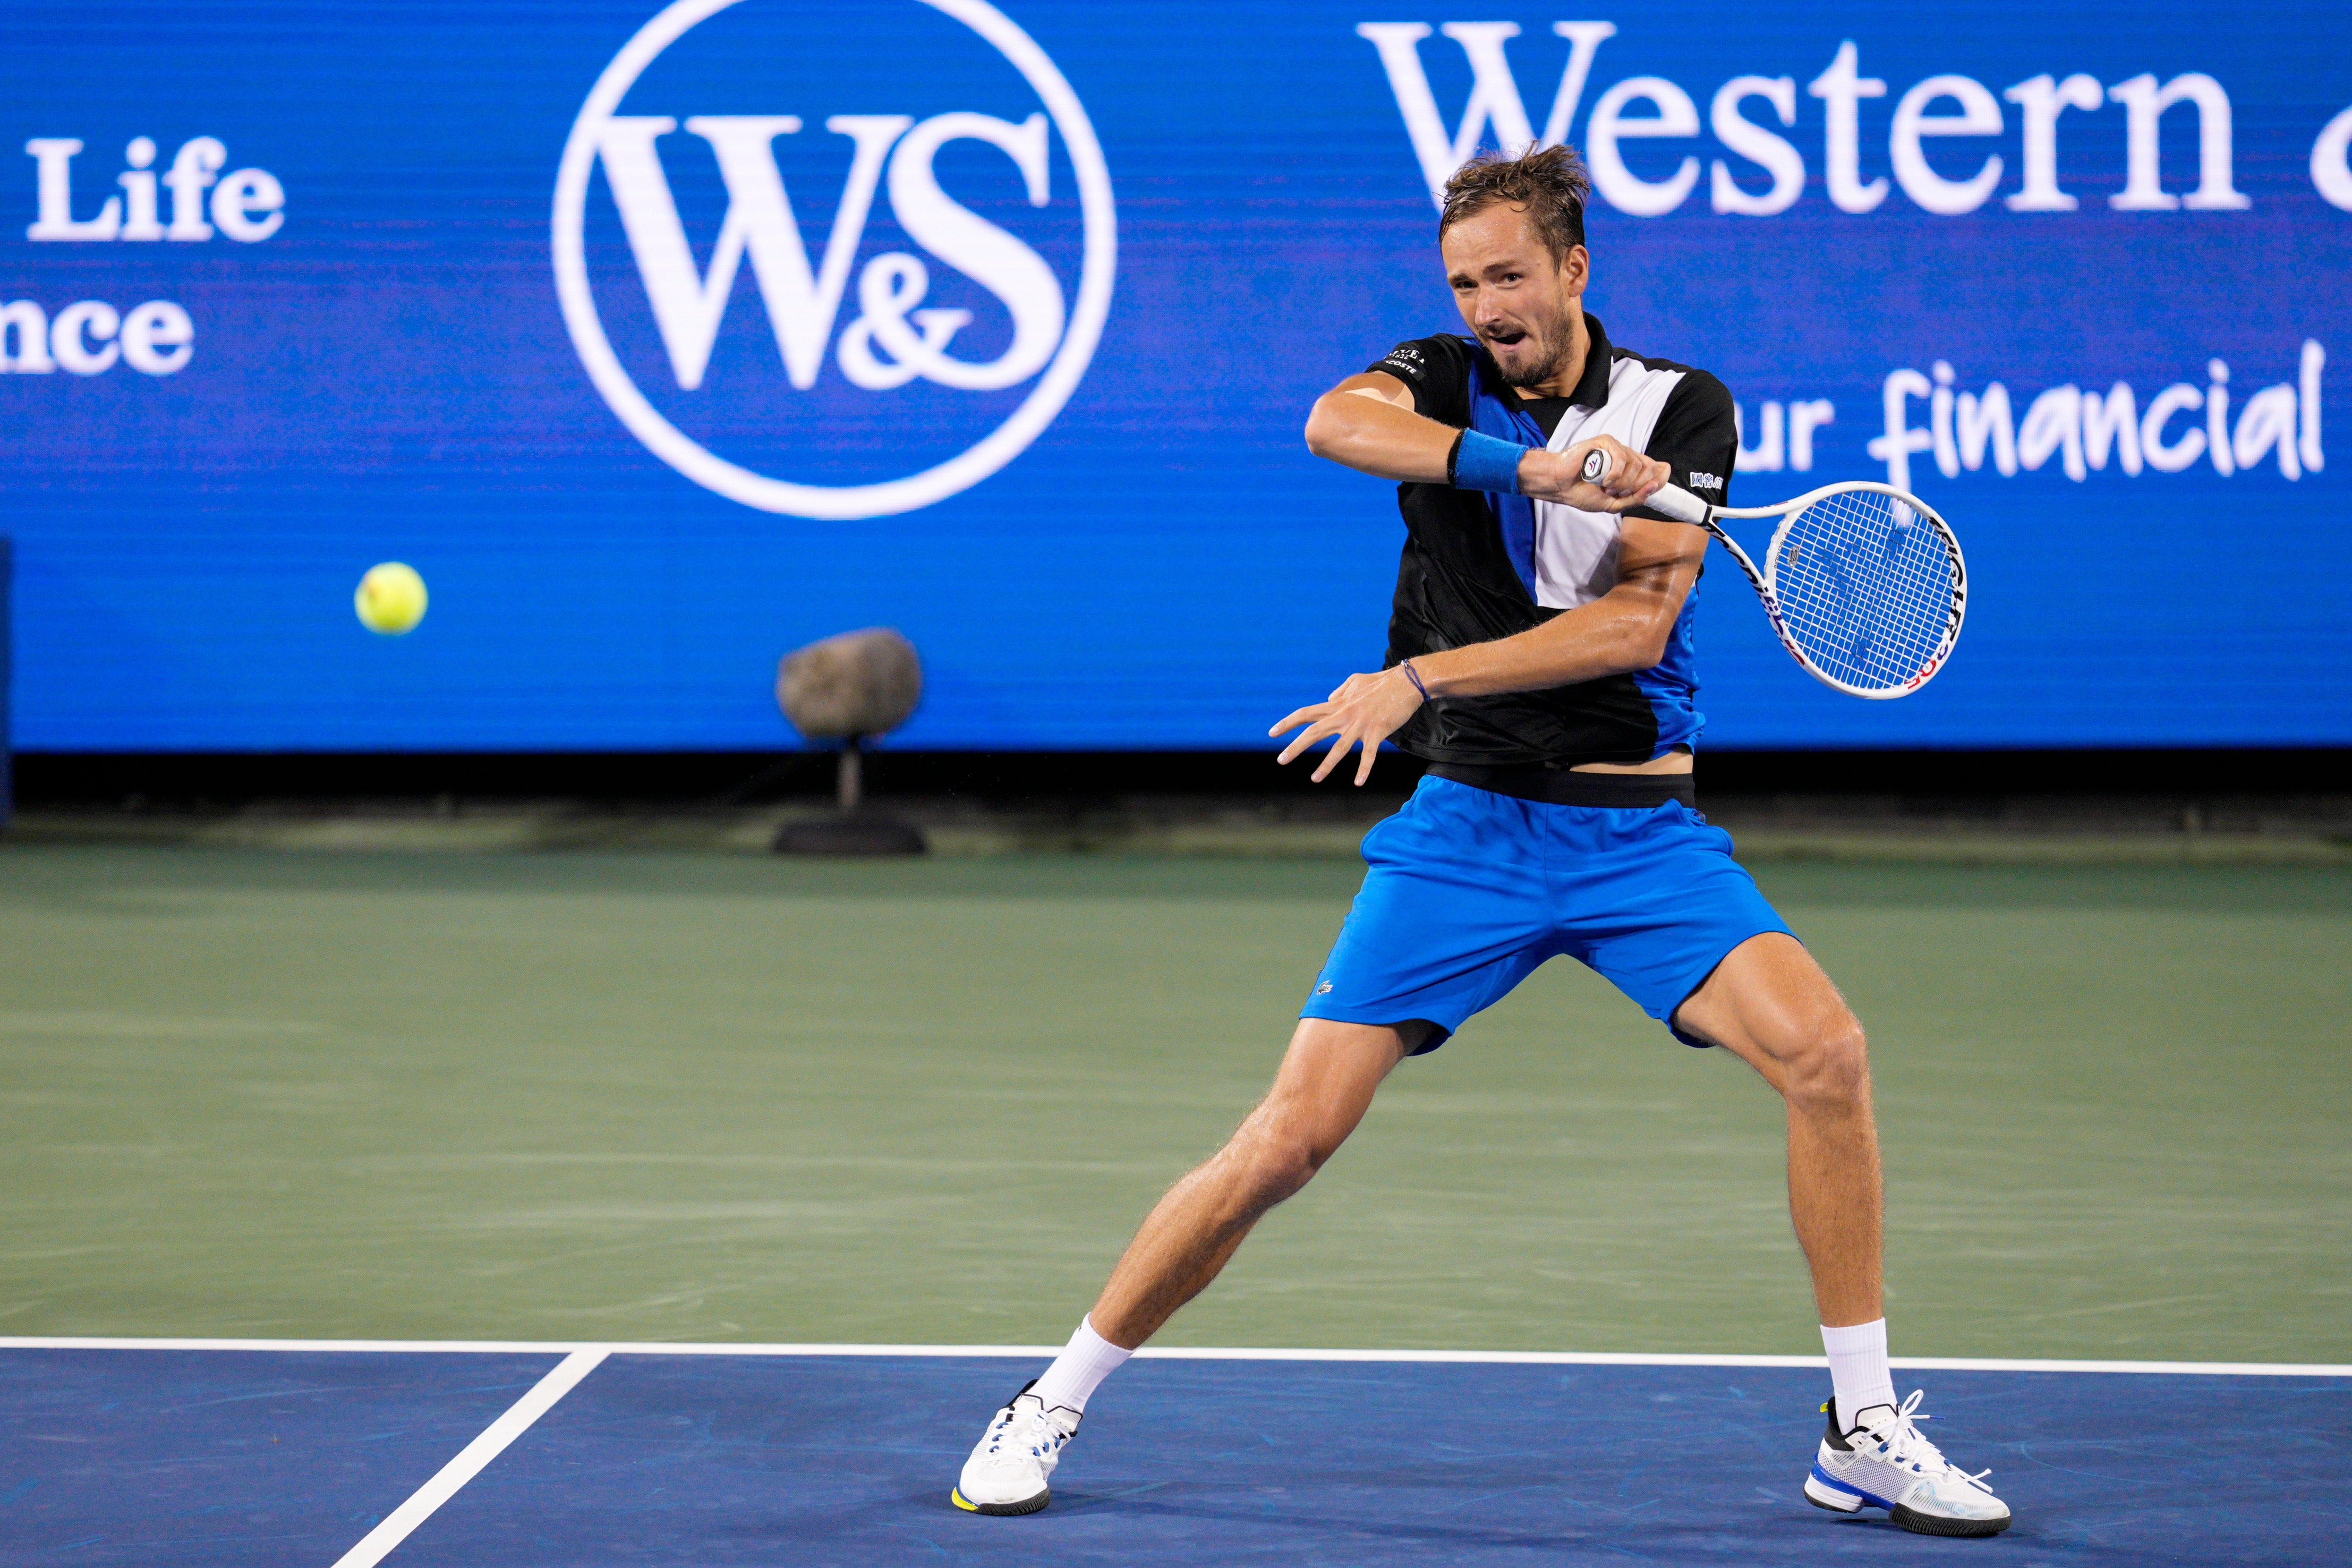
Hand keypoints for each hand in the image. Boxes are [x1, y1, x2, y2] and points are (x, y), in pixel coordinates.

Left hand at [1270, 665, 1424, 785]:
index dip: (1287, 723)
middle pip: (1314, 731)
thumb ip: (1339, 691)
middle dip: (1296, 746)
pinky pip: (1368, 754)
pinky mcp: (1377, 731)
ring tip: (1314, 779)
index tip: (1272, 732)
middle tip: (1280, 760)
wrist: (1407, 682)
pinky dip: (1364, 769)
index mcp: (1337, 704)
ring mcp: (1360, 724)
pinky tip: (1358, 782)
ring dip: (1326, 765)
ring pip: (1339, 748)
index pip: (1306, 713)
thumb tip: (1328, 698)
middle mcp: (1344, 715)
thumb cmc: (1382, 682)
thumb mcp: (1355, 681)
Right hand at [1519, 434, 1666, 511]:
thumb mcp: (1613, 504)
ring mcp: (1616, 449)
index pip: (1655, 468)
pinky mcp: (1606, 442)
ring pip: (1636, 465)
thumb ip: (1634, 498)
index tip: (1659, 482)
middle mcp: (1626, 457)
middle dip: (1637, 486)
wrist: (1560, 485)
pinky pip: (1623, 458)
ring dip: (1622, 482)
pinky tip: (1604, 480)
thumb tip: (1654, 487)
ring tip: (1606, 486)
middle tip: (1617, 492)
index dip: (1662, 475)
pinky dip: (1615, 474)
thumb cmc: (1582, 493)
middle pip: (1649, 468)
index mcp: (1629, 470)